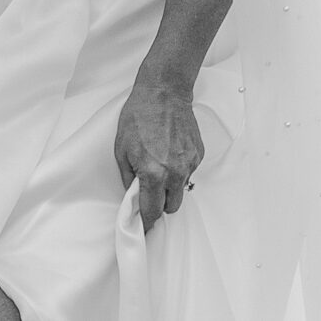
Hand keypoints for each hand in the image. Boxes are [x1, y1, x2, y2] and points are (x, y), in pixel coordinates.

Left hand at [113, 78, 204, 230]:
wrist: (163, 93)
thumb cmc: (139, 116)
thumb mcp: (121, 149)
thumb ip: (128, 178)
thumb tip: (132, 196)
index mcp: (154, 173)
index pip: (152, 210)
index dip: (147, 222)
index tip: (144, 227)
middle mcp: (175, 172)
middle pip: (172, 206)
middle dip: (160, 205)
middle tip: (150, 193)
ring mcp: (189, 164)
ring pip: (182, 189)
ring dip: (171, 186)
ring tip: (159, 164)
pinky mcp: (198, 154)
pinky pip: (188, 172)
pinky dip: (179, 169)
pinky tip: (170, 152)